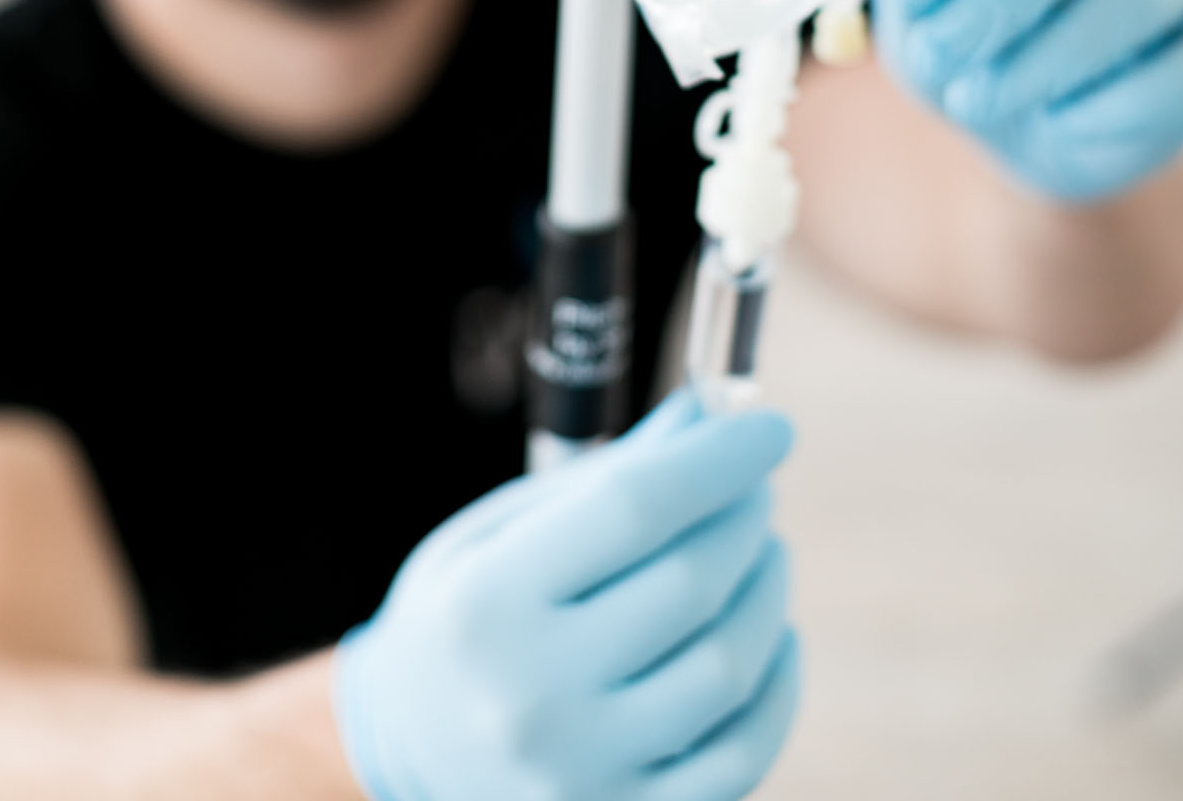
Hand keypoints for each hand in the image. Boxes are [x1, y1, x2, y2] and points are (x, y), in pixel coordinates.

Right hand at [333, 390, 798, 800]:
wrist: (405, 751)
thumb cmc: (464, 618)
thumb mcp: (498, 532)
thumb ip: (603, 478)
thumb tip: (704, 417)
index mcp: (491, 601)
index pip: (634, 508)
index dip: (717, 460)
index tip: (770, 427)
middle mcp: (532, 695)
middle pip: (689, 585)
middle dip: (744, 519)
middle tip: (757, 486)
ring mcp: (581, 773)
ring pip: (727, 670)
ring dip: (767, 593)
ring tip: (764, 548)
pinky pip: (740, 756)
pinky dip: (777, 686)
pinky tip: (774, 634)